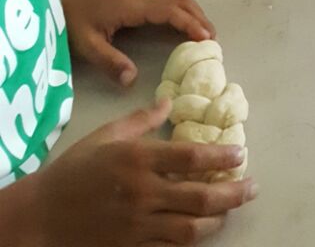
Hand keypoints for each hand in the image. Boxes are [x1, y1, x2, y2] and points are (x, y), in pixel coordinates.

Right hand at [27, 100, 256, 246]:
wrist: (43, 214)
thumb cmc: (76, 168)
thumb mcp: (107, 134)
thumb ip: (142, 119)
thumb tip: (170, 101)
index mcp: (138, 159)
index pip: (191, 158)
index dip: (221, 157)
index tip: (241, 154)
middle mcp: (143, 193)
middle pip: (200, 197)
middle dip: (232, 192)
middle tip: (252, 186)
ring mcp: (138, 226)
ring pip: (191, 228)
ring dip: (218, 219)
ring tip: (231, 210)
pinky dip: (191, 242)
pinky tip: (202, 231)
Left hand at [59, 0, 214, 86]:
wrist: (65, 4)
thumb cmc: (76, 24)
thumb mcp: (88, 46)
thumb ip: (110, 61)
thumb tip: (133, 79)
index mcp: (133, 7)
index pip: (168, 10)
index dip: (189, 23)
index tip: (205, 38)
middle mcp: (142, 0)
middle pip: (178, 0)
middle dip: (197, 17)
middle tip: (212, 40)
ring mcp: (141, 0)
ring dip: (193, 12)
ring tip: (205, 34)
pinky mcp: (140, 4)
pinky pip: (169, 2)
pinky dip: (184, 11)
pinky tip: (186, 27)